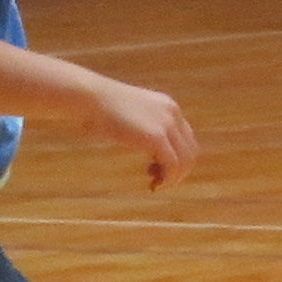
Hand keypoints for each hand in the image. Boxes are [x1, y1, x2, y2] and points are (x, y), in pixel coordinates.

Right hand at [75, 77, 196, 188]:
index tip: (155, 168)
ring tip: (155, 184)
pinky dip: (167, 179)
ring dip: (174, 178)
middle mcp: (172, 113)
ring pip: (185, 161)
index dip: (175, 158)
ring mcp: (166, 124)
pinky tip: (154, 184)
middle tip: (156, 179)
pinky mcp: (156, 136)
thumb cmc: (100, 106)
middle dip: (177, 170)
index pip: (186, 138)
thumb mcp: (128, 113)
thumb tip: (137, 140)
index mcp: (167, 106)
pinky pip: (173, 165)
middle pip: (190, 151)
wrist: (91, 97)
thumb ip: (139, 125)